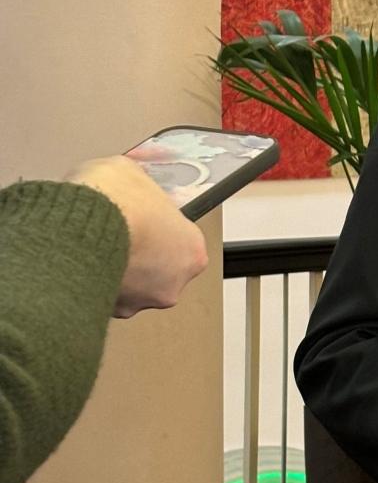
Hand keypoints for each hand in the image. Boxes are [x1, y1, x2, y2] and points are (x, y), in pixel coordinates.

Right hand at [66, 156, 207, 317]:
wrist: (81, 226)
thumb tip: (130, 179)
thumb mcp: (133, 172)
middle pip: (158, 271)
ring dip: (116, 272)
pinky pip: (102, 297)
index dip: (158, 233)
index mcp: (192, 250)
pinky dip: (93, 283)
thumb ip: (140, 187)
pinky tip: (83, 264)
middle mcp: (173, 281)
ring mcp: (142, 299)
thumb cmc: (115, 201)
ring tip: (97, 249)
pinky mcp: (111, 309)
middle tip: (119, 238)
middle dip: (139, 258)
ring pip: (130, 288)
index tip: (143, 225)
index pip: (180, 245)